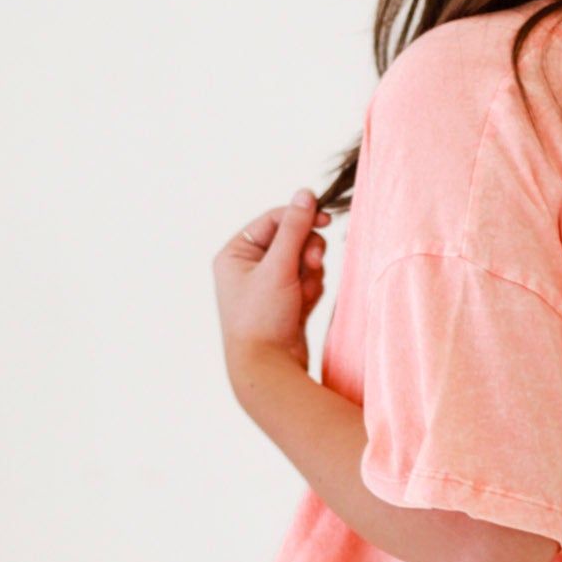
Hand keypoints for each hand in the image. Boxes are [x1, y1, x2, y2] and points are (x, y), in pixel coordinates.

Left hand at [212, 188, 331, 379]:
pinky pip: (307, 282)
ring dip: (310, 275)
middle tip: (313, 265)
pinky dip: (311, 291)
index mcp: (235, 254)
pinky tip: (304, 306)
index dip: (300, 218)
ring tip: (303, 295)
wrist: (268, 368)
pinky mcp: (284, 302)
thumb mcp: (279, 268)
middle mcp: (248, 268)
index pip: (274, 221)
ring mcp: (267, 286)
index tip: (326, 220)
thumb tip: (305, 194)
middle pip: (292, 240)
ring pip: (303, 262)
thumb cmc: (263, 319)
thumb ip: (295, 229)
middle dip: (307, 253)